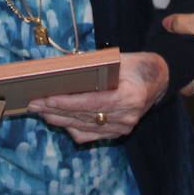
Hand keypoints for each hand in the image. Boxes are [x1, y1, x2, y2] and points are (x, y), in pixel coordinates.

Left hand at [28, 52, 167, 142]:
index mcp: (129, 96)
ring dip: (60, 119)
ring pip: (85, 126)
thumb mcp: (119, 59)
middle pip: (84, 116)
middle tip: (33, 103)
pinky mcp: (120, 132)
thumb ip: (95, 67)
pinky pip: (92, 135)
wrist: (160, 79)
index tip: (45, 99)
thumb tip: (63, 70)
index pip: (90, 103)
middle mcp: (127, 116)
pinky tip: (59, 120)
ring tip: (41, 111)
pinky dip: (73, 128)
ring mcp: (124, 127)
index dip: (65, 103)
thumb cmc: (137, 65)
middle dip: (55, 110)